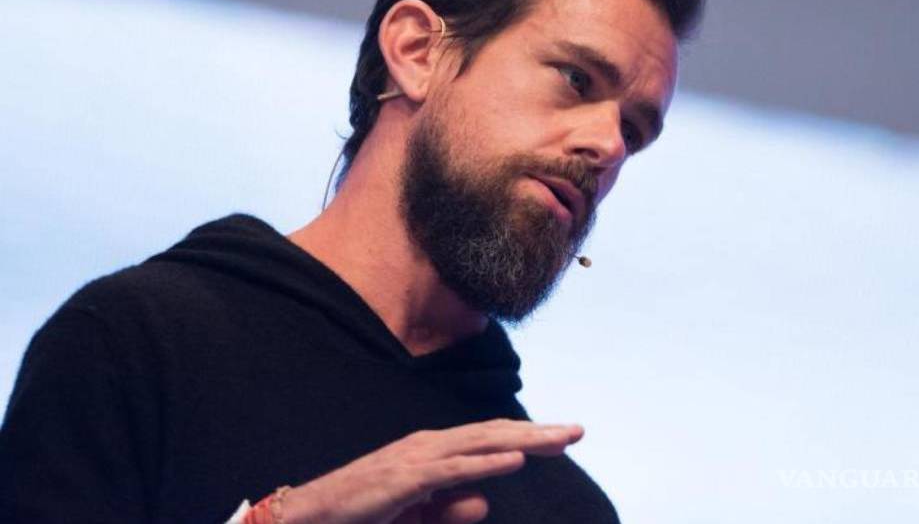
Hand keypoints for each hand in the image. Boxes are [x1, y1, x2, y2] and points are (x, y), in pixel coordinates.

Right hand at [280, 418, 583, 523]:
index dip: (529, 436)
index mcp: (435, 451)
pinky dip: (484, 463)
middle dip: (537, 433)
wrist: (312, 516)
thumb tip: (485, 502)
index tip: (564, 438)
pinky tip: (513, 460)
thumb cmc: (365, 512)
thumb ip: (451, 508)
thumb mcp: (418, 514)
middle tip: (577, 431)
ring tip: (558, 440)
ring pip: (479, 444)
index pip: (490, 439)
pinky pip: (451, 470)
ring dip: (521, 440)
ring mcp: (417, 459)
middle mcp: (430, 446)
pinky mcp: (404, 479)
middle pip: (493, 434)